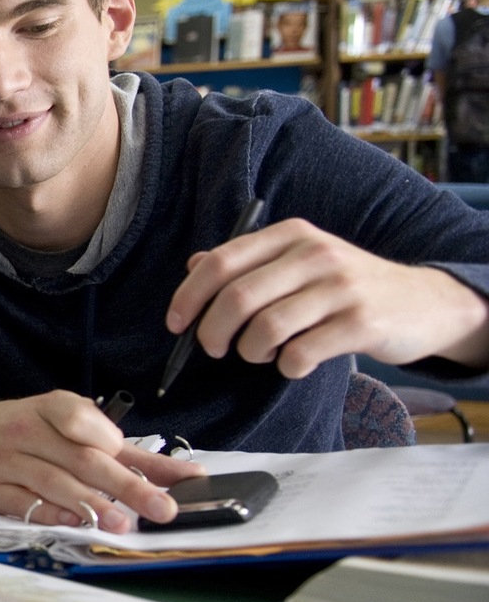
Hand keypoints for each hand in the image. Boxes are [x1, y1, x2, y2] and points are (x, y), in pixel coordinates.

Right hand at [0, 391, 203, 531]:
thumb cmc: (28, 428)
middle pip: (81, 459)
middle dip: (125, 486)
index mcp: (51, 408)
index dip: (114, 441)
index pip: (84, 421)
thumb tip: (178, 475)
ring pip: (53, 482)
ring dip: (90, 505)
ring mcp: (7, 461)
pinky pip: (22, 504)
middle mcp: (28, 431)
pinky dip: (49, 514)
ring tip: (123, 524)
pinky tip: (74, 524)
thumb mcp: (69, 421)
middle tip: (162, 508)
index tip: (154, 467)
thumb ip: (121, 448)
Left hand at [168, 218, 488, 376]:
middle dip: (211, 332)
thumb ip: (248, 263)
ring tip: (260, 353)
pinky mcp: (361, 322)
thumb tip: (194, 266)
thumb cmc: (346, 285)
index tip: (176, 324)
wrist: (425, 301)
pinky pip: (300, 353)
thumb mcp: (299, 261)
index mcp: (291, 235)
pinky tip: (294, 362)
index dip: (188, 297)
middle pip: (237, 298)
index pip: (220, 263)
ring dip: (251, 352)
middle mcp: (315, 254)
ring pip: (266, 329)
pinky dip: (286, 366)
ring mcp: (341, 287)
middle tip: (214, 349)